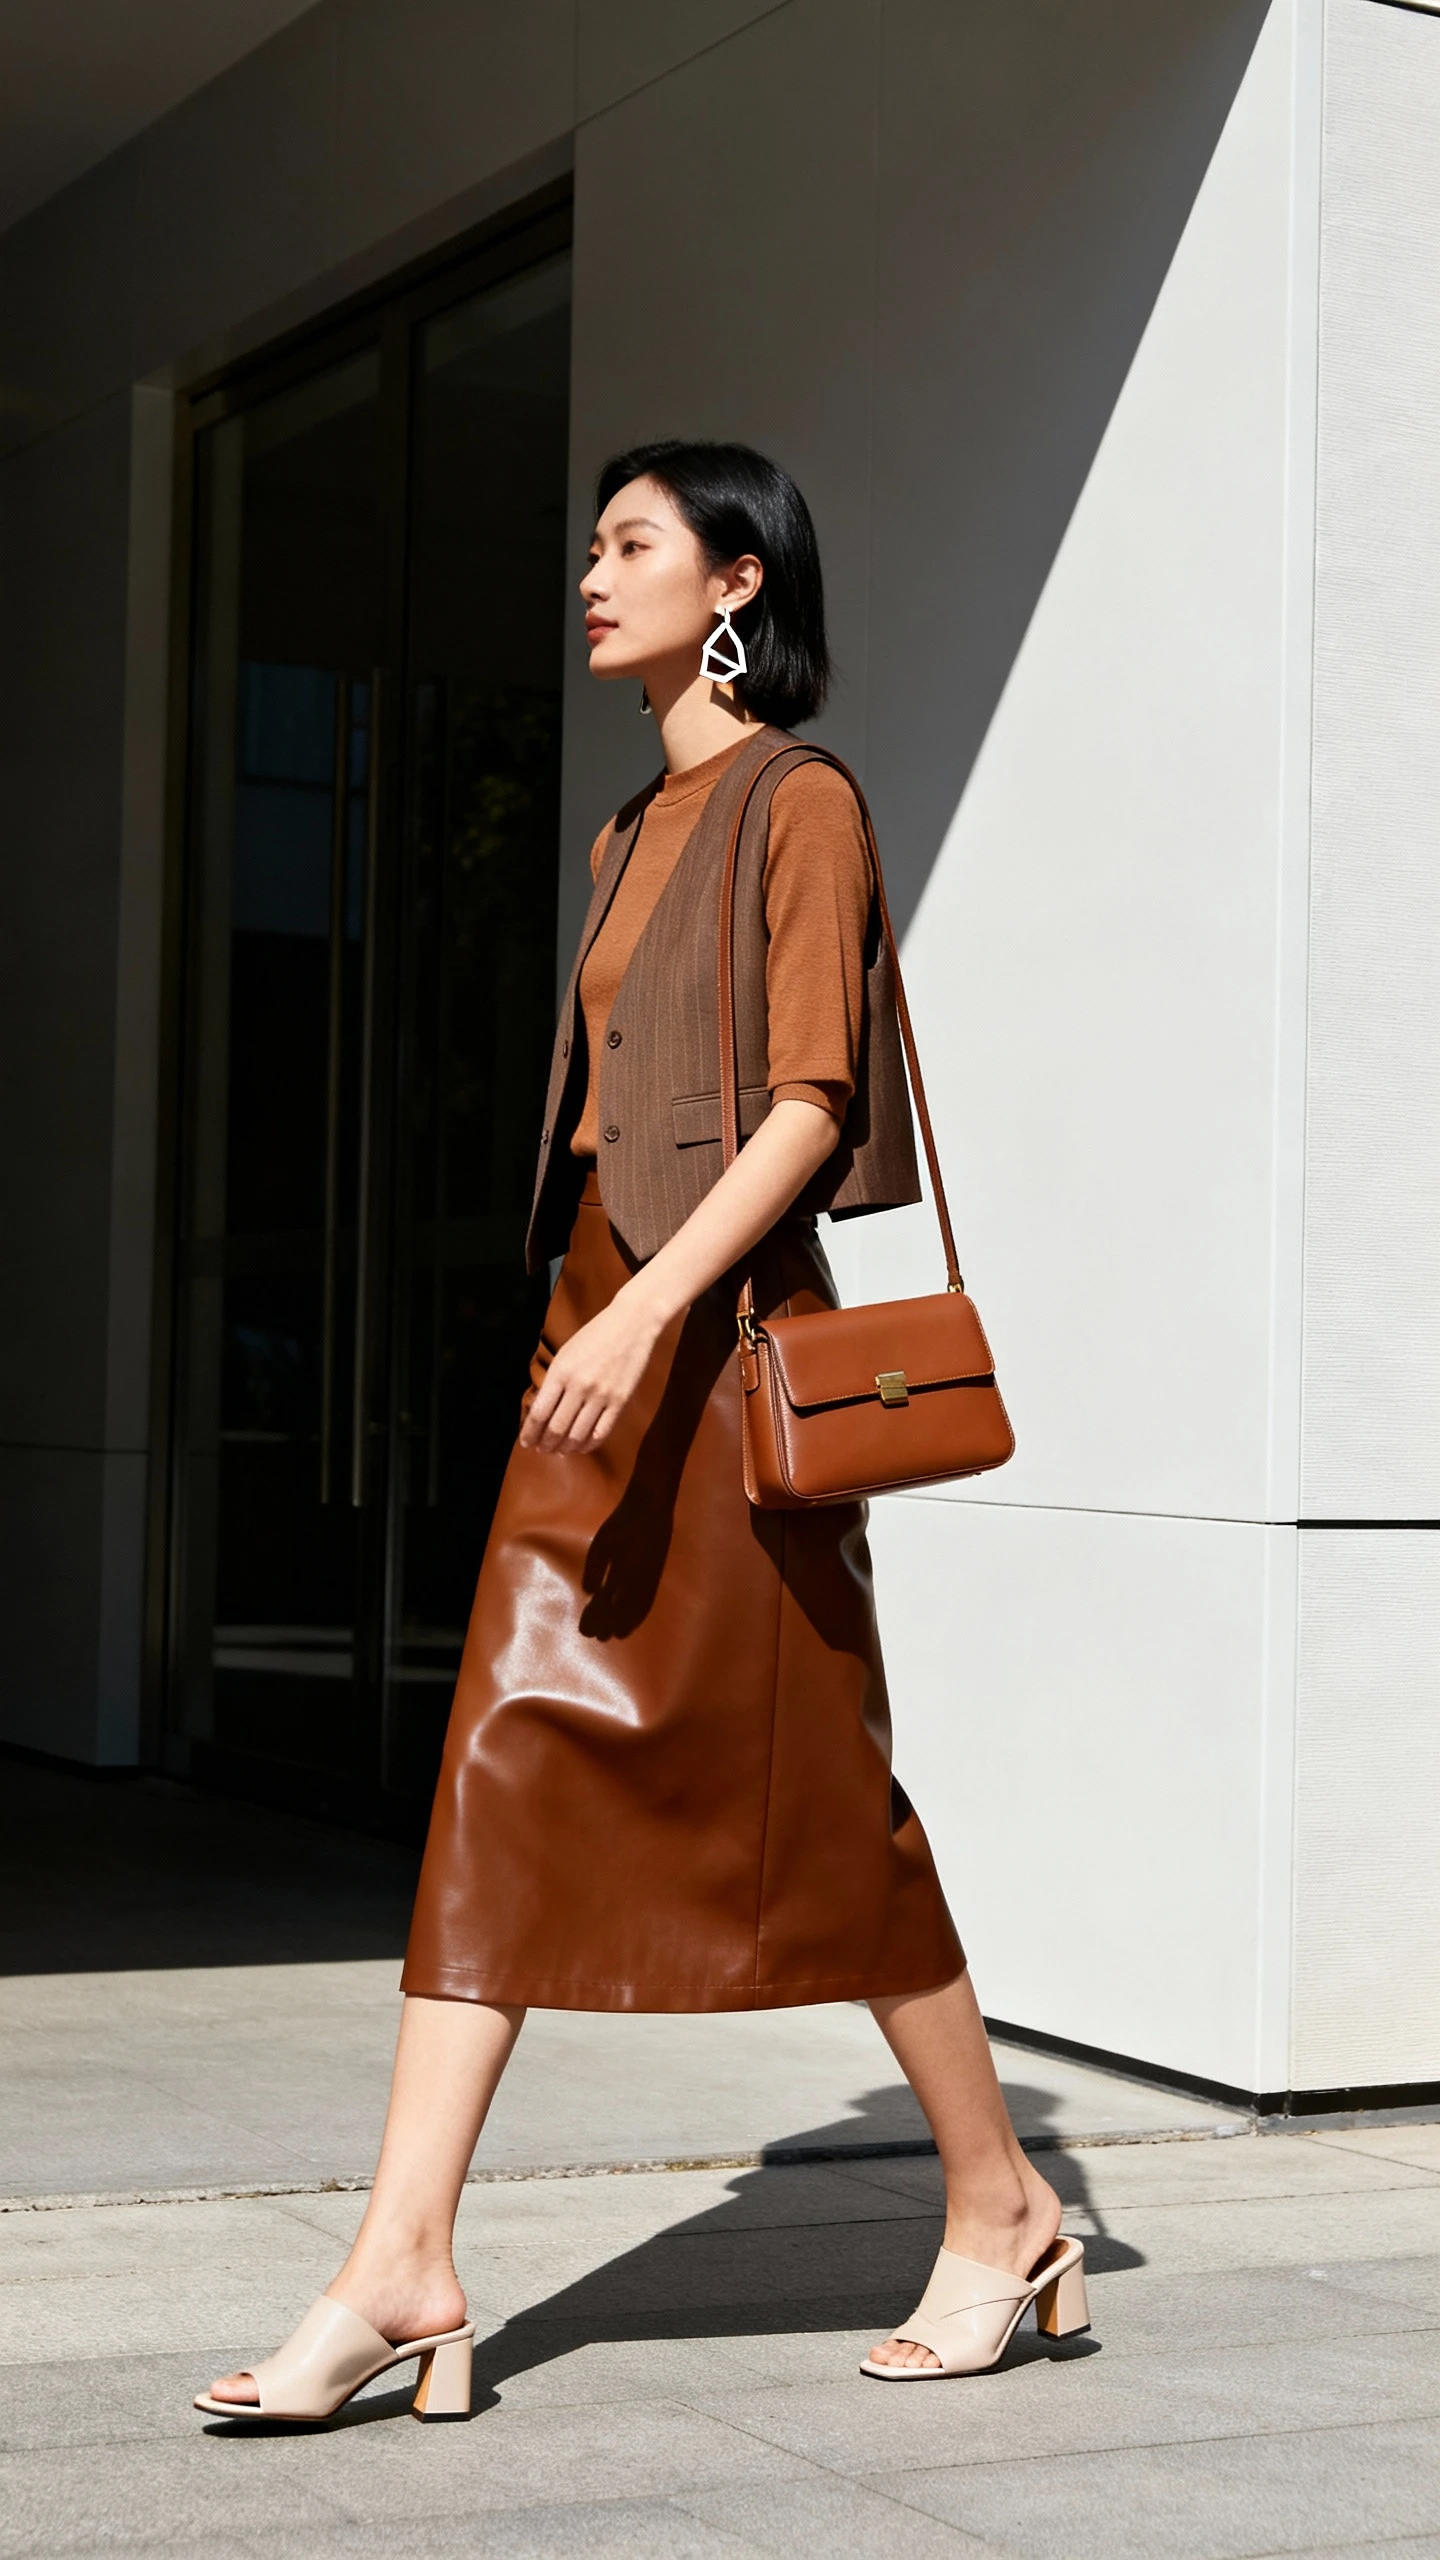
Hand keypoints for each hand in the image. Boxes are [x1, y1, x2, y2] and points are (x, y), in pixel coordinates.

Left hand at [519, 1281, 667, 1455]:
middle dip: (545, 1444)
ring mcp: (601, 1395)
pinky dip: (588, 1444)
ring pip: (578, 1435)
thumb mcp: (566, 1353)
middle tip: (541, 1450)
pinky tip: (581, 1446)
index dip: (530, 1432)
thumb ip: (554, 1382)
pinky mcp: (620, 1401)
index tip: (526, 1442)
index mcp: (560, 1372)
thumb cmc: (594, 1336)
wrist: (631, 1323)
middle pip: (556, 1428)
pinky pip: (601, 1432)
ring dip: (565, 1448)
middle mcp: (579, 1386)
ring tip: (559, 1451)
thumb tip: (542, 1413)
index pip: (539, 1413)